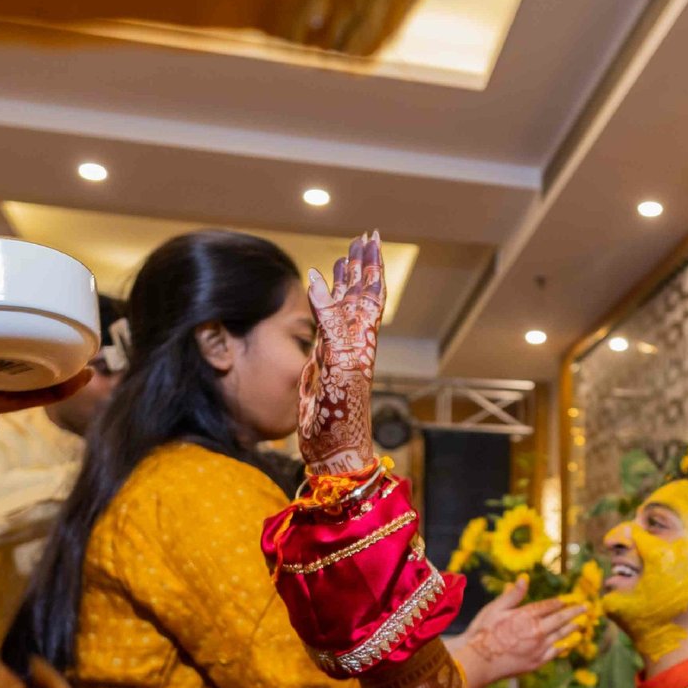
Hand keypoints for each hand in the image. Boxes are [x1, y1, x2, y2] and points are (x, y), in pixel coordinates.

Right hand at [298, 232, 384, 476]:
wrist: (334, 449)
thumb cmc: (341, 414)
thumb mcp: (339, 362)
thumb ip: (330, 320)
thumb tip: (317, 278)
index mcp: (361, 339)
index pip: (368, 294)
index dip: (370, 267)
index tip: (369, 239)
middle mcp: (353, 343)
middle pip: (359, 296)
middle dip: (360, 268)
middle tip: (361, 240)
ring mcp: (338, 355)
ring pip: (343, 309)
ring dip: (343, 284)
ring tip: (344, 259)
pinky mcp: (323, 367)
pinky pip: (325, 328)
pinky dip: (324, 308)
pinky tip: (320, 299)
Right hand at [450, 577, 583, 687]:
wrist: (478, 662)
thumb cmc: (483, 633)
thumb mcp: (494, 609)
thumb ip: (512, 595)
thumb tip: (524, 578)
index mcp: (526, 616)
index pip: (547, 606)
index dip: (557, 603)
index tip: (565, 600)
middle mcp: (536, 631)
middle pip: (559, 619)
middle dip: (573, 612)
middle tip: (585, 607)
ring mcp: (538, 648)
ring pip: (561, 636)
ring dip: (572, 628)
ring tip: (581, 623)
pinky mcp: (537, 662)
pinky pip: (556, 652)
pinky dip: (564, 646)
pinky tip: (569, 643)